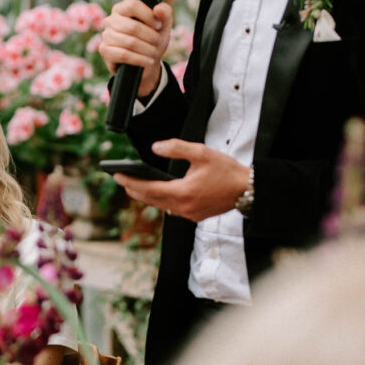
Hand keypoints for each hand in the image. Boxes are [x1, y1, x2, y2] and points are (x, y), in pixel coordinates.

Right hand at [99, 0, 172, 97]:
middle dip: (150, 37)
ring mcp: (106, 35)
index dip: (148, 16)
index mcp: (122, 8)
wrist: (146, 61)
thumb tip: (158, 9)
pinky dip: (139, 59)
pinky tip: (148, 61)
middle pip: (132, 27)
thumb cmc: (152, 38)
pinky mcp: (105, 50)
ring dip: (147, 49)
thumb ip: (164, 13)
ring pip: (130, 42)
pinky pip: (123, 55)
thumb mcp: (162, 25)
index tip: (158, 25)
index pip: (132, 6)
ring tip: (154, 53)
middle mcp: (111, 20)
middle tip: (158, 42)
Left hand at [113, 139, 249, 222]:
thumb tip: (155, 148)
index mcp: (182, 192)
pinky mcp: (196, 216)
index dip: (130, 182)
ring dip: (148, 196)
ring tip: (135, 186)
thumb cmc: (226, 171)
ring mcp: (189, 214)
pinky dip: (163, 201)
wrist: (248, 190)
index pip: (148, 189)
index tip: (117, 176)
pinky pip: (173, 209)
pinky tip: (159, 193)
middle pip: (151, 200)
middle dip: (134, 190)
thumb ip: (176, 148)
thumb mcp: (201, 153)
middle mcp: (183, 207)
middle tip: (121, 180)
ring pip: (161, 206)